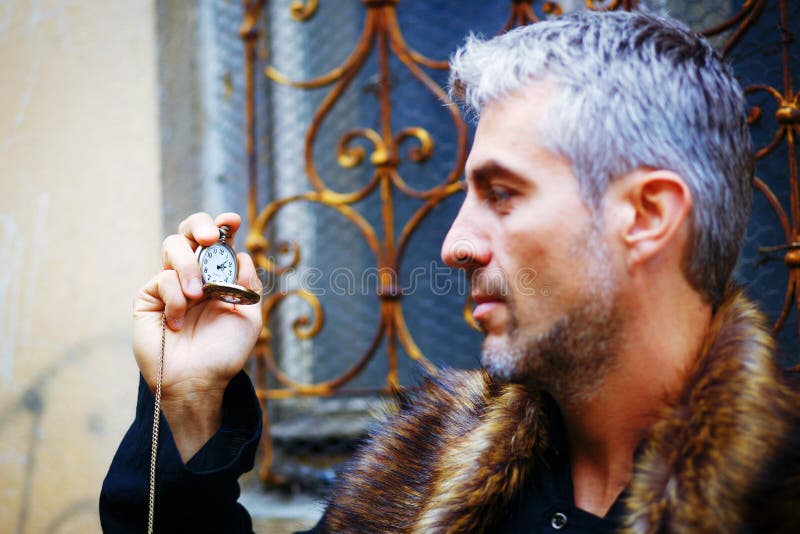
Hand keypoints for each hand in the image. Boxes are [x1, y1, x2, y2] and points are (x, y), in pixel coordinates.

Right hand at [132, 212, 261, 459]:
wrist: (199, 380)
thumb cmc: (225, 352)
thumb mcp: (248, 315)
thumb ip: (248, 283)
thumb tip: (241, 254)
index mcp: (218, 276)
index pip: (219, 242)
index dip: (223, 225)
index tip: (233, 221)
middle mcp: (194, 274)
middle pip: (189, 231)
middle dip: (200, 224)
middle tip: (211, 238)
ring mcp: (170, 283)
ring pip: (173, 246)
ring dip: (189, 265)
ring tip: (199, 294)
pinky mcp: (148, 297)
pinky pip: (162, 279)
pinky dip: (175, 298)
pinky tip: (178, 322)